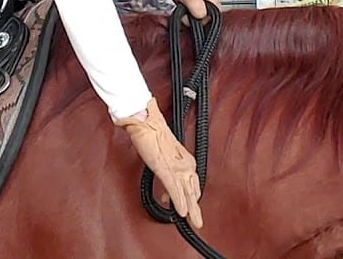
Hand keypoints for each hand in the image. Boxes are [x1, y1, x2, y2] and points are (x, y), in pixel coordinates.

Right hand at [115, 97, 204, 228]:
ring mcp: (177, 166)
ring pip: (187, 193)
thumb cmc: (150, 130)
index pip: (191, 183)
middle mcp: (184, 163)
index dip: (189, 197)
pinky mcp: (166, 169)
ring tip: (194, 222)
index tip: (183, 208)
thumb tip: (159, 168)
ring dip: (191, 209)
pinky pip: (175, 190)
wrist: (145, 120)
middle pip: (193, 190)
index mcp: (184, 159)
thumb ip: (162, 161)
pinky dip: (179, 202)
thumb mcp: (159, 151)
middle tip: (197, 221)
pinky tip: (182, 212)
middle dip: (196, 208)